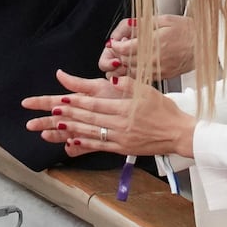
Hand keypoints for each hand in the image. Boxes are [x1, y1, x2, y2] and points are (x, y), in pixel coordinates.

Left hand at [22, 69, 196, 158]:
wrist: (178, 133)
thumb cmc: (164, 110)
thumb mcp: (148, 91)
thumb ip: (129, 84)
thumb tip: (112, 78)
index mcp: (126, 108)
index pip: (96, 105)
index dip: (77, 103)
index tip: (61, 100)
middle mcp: (121, 124)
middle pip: (89, 119)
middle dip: (67, 116)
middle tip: (49, 113)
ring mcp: (120, 138)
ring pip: (91, 133)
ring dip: (71, 130)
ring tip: (54, 127)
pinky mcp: (121, 148)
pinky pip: (99, 146)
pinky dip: (84, 144)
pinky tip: (70, 143)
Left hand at [99, 15, 193, 81]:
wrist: (205, 47)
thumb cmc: (188, 31)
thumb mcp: (166, 20)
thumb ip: (144, 23)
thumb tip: (127, 24)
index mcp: (152, 43)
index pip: (123, 48)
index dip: (116, 44)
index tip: (116, 41)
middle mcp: (152, 59)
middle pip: (124, 61)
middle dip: (119, 53)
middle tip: (121, 45)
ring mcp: (156, 70)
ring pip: (130, 71)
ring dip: (125, 63)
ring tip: (130, 53)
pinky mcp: (160, 77)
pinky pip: (141, 76)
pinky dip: (135, 70)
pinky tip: (140, 61)